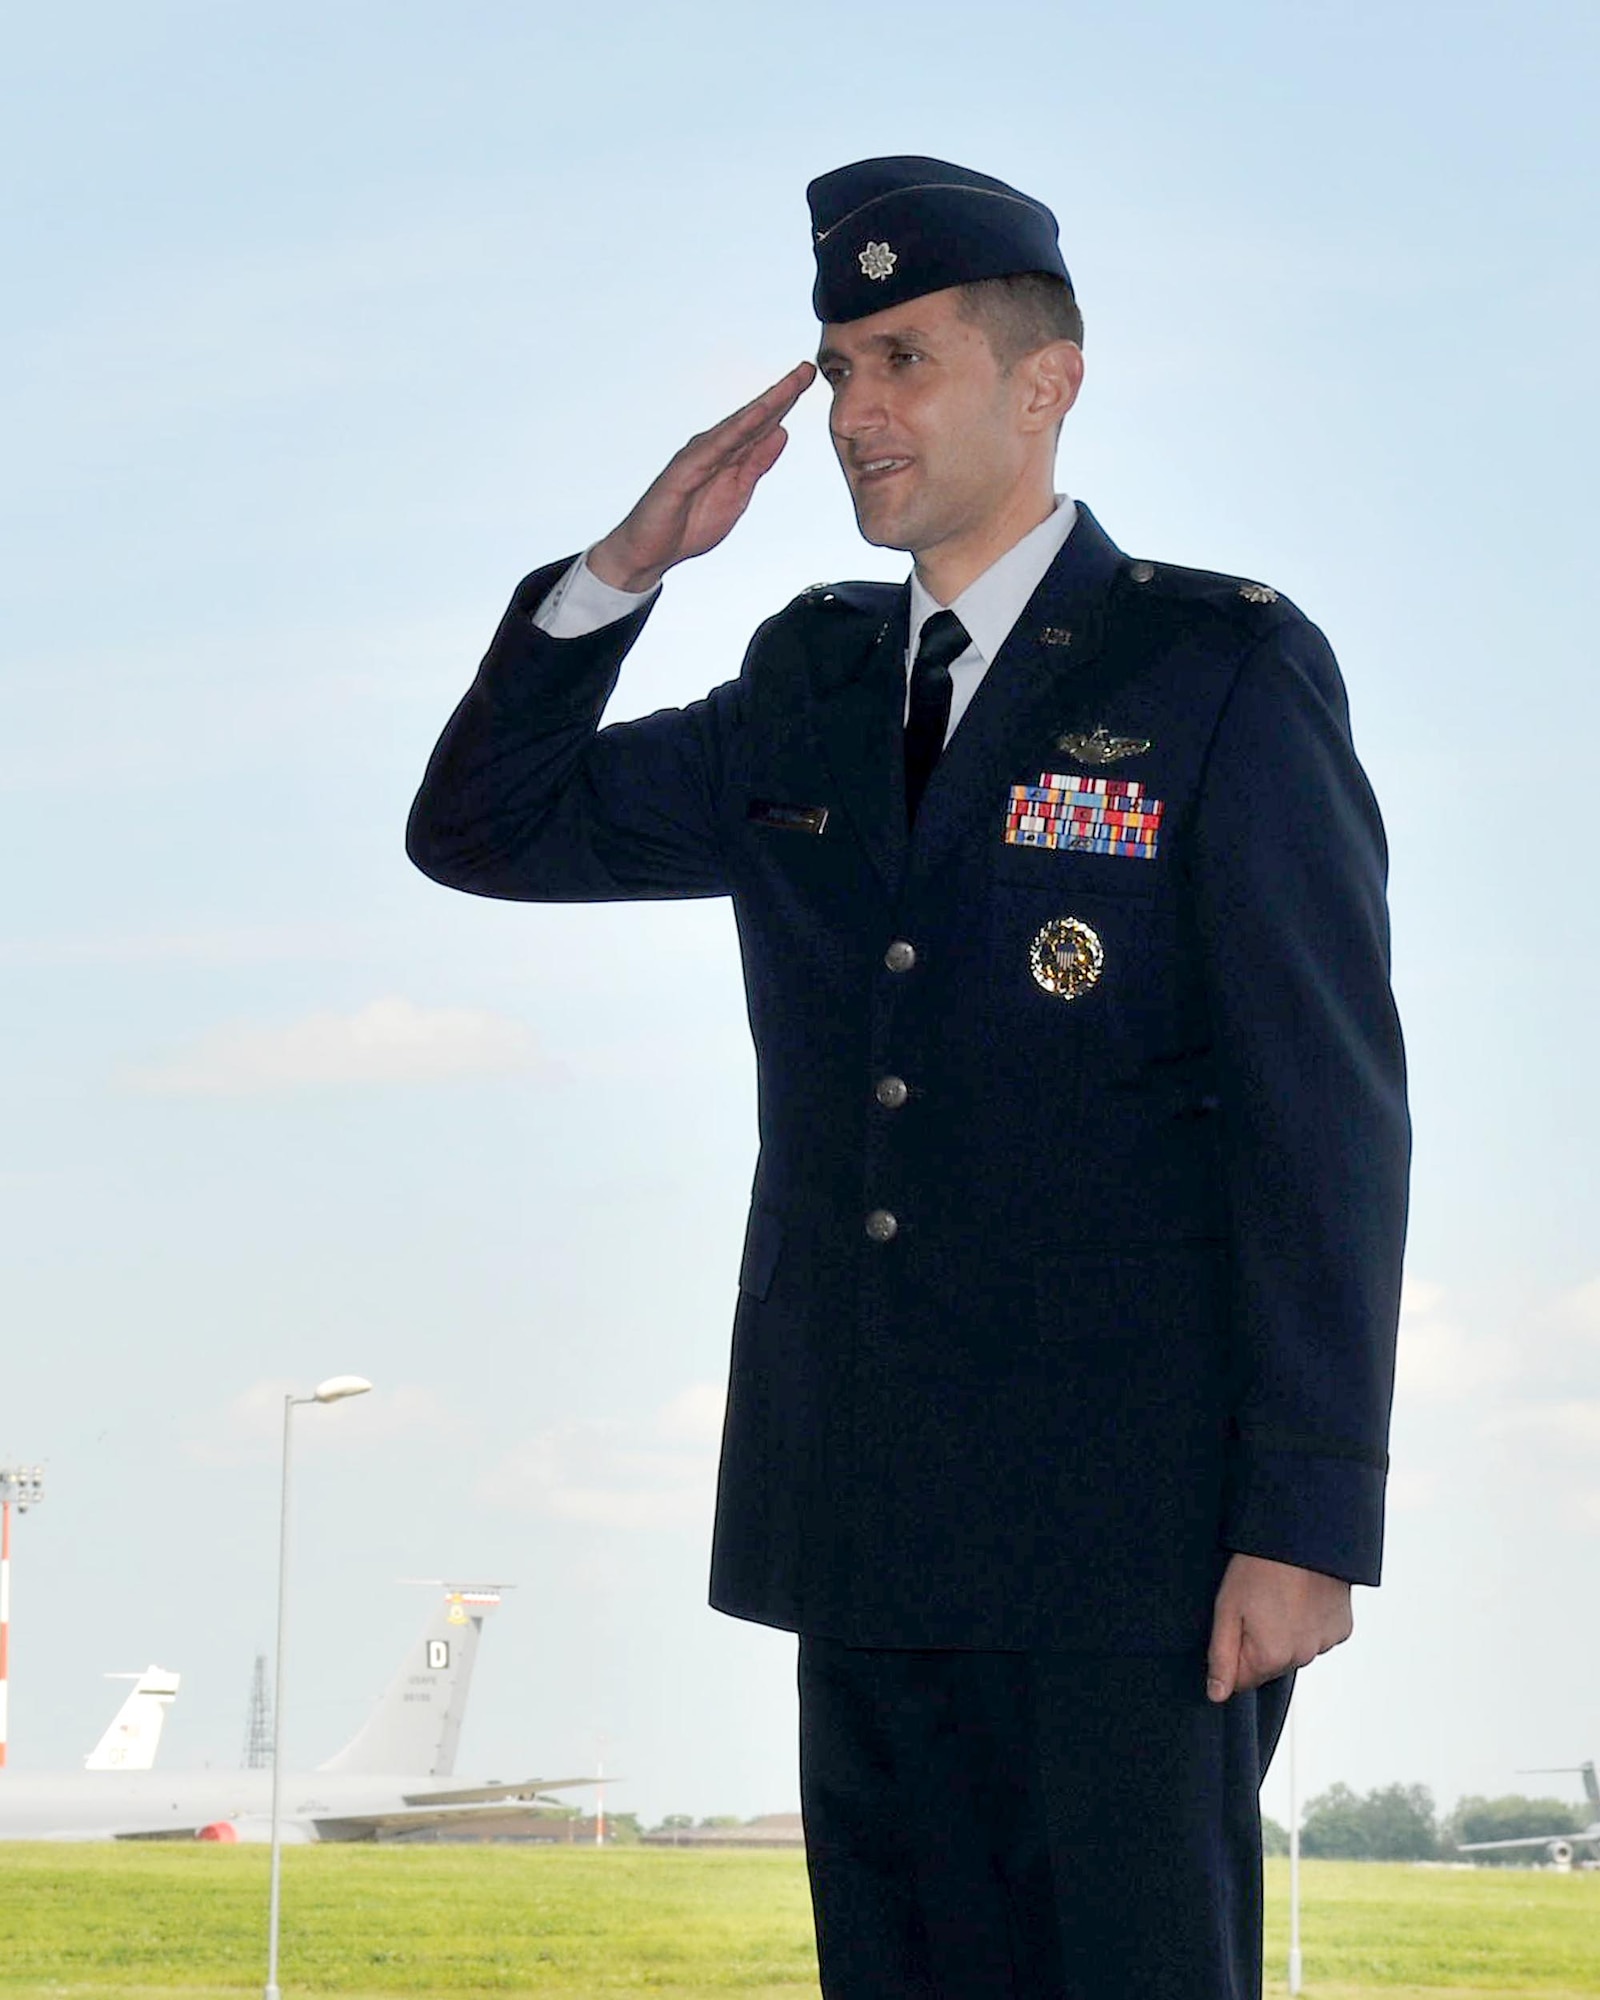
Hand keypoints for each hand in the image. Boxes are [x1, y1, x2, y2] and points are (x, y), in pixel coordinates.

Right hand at [588, 362, 816, 592]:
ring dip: (764, 404)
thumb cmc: (689, 524)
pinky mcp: (685, 470)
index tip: (810, 380)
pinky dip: (738, 430)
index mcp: (729, 455)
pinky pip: (715, 446)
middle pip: (753, 417)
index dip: (786, 403)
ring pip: (737, 425)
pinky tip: (758, 416)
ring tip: (789, 384)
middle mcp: (714, 447)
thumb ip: (757, 464)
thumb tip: (781, 433)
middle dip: (781, 393)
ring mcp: (699, 455)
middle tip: (807, 369)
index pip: (762, 425)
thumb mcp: (738, 494)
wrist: (651, 551)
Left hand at [1205, 1553, 1352, 1701]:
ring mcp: (1325, 1644)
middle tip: (1256, 1603)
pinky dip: (1309, 1622)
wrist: (1304, 1536)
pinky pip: (1318, 1636)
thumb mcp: (1226, 1608)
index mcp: (1271, 1657)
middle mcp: (1302, 1658)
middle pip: (1270, 1665)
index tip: (1234, 1622)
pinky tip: (1302, 1596)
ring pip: (1295, 1650)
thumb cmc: (1259, 1568)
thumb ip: (1220, 1656)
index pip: (1242, 1680)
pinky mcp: (1342, 1628)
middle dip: (1258, 1643)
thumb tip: (1216, 1695)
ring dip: (1285, 1633)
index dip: (1232, 1652)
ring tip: (1280, 1595)